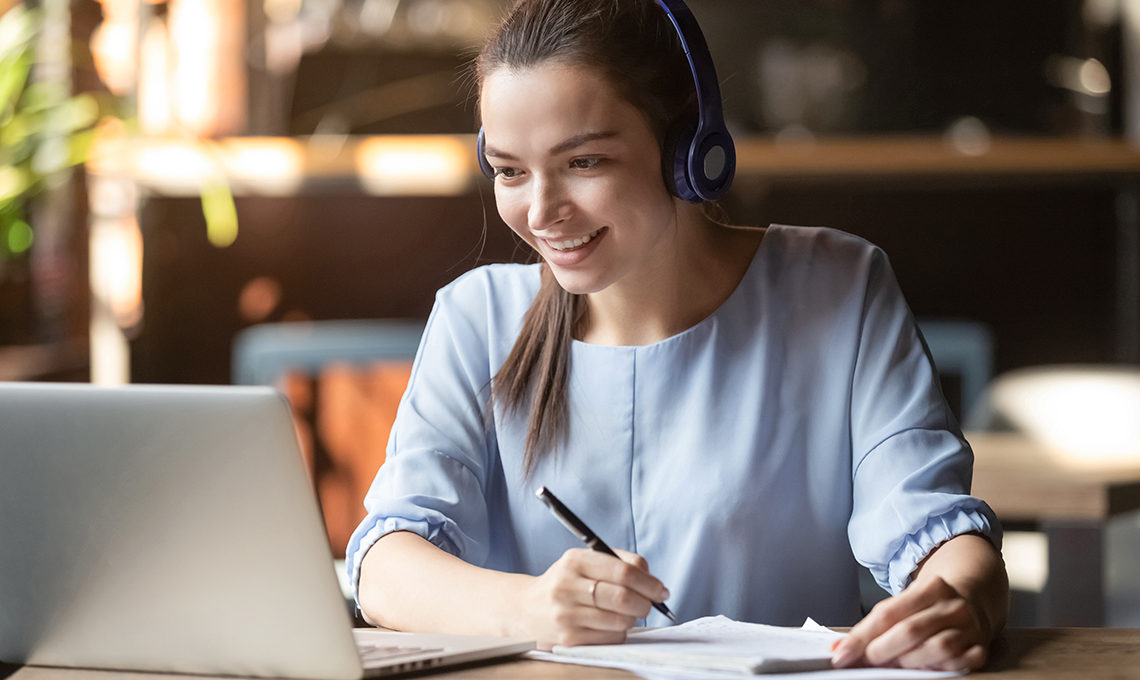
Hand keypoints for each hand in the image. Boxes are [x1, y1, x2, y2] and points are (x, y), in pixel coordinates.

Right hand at [521, 547, 668, 648]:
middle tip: (650, 604)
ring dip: (632, 618)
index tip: (661, 589)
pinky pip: (611, 638)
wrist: (524, 610)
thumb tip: (651, 577)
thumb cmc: (564, 584)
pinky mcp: (568, 639)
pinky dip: (618, 632)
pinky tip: (608, 625)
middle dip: (646, 603)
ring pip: (621, 620)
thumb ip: (617, 563)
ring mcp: (566, 615)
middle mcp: (567, 586)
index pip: (623, 571)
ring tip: (624, 613)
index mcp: (575, 561)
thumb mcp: (583, 562)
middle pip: (624, 597)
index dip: (649, 582)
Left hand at [831, 576, 989, 671]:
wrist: (974, 599)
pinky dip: (939, 669)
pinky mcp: (980, 648)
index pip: (888, 613)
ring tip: (893, 666)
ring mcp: (970, 627)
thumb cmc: (930, 605)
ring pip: (937, 648)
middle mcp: (952, 606)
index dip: (861, 636)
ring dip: (908, 662)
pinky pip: (959, 663)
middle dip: (881, 651)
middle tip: (865, 662)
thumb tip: (842, 648)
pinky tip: (925, 669)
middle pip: (910, 630)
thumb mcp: (905, 602)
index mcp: (931, 588)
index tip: (842, 654)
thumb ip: (876, 624)